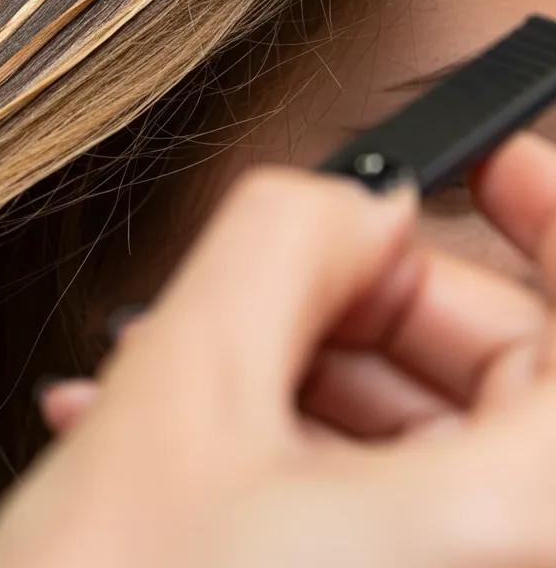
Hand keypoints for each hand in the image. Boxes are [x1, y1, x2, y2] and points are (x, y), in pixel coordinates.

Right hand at [0, 135, 555, 567]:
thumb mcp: (181, 399)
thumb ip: (280, 244)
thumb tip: (346, 204)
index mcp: (525, 536)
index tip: (500, 164)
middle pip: (503, 378)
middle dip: (368, 309)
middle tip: (269, 287)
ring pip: (425, 444)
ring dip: (298, 381)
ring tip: (174, 371)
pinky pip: (381, 506)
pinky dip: (290, 452)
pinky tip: (182, 437)